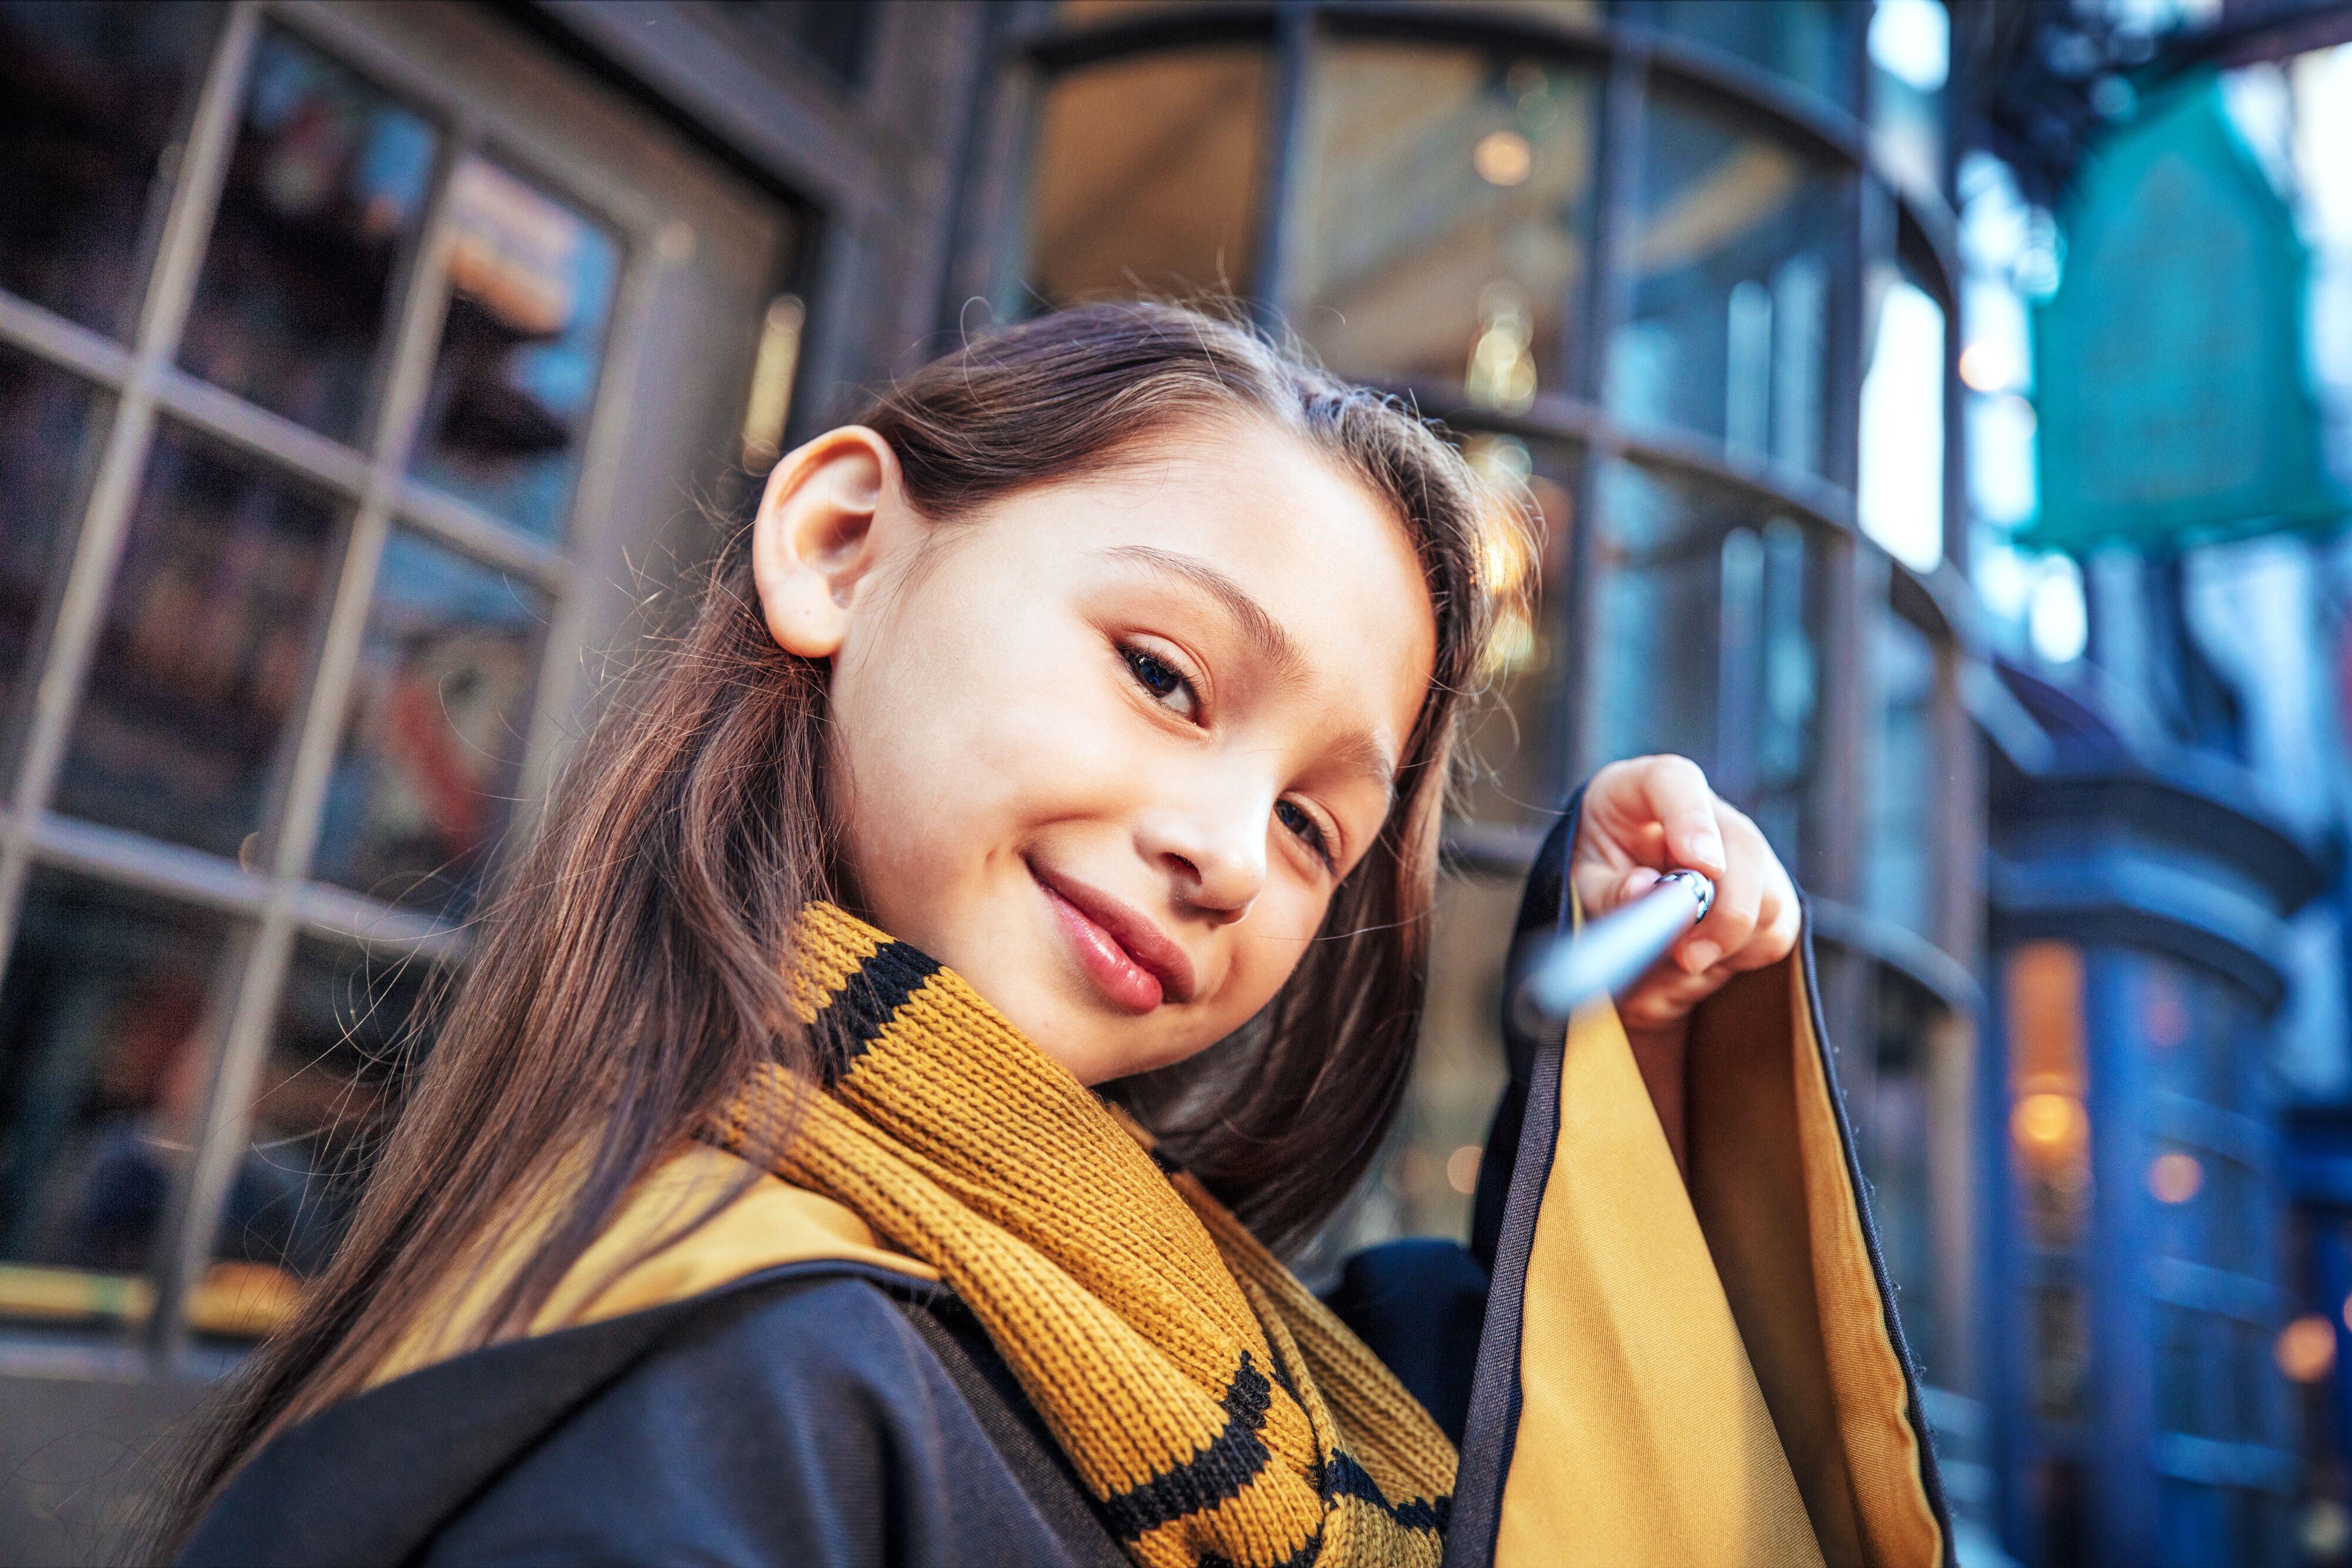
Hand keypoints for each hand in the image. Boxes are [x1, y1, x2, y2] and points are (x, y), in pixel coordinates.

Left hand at [1571, 755, 1801, 1040]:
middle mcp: (1706, 811)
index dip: (1691, 819)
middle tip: (1689, 957)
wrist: (1626, 892)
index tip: (1700, 864)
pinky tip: (1705, 953)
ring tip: (1681, 959)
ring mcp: (1743, 846)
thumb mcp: (1587, 885)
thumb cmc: (1603, 874)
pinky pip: (1776, 927)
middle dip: (1724, 910)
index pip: (1675, 781)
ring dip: (1729, 940)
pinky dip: (1742, 953)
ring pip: (1768, 894)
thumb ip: (1611, 890)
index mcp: (1643, 789)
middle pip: (1743, 845)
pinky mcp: (1768, 886)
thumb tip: (1647, 890)